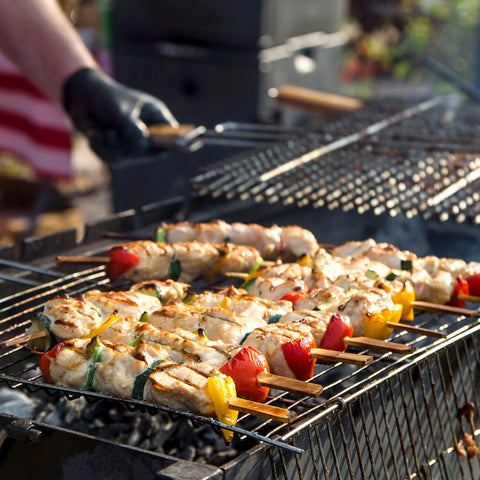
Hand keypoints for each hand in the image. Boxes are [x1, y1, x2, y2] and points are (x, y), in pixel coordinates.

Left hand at [62, 68, 177, 160]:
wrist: (84, 98)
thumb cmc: (108, 98)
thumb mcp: (121, 110)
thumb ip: (132, 128)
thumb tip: (143, 147)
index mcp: (157, 119)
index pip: (172, 138)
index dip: (171, 145)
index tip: (158, 146)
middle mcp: (149, 135)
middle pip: (148, 153)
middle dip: (127, 147)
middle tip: (111, 134)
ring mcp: (134, 146)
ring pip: (127, 158)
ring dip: (110, 146)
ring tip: (99, 132)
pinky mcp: (119, 154)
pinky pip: (112, 159)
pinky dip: (100, 148)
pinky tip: (94, 134)